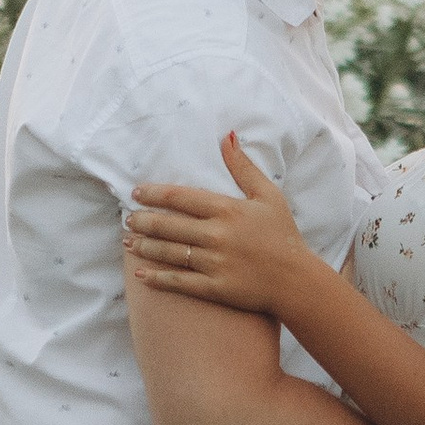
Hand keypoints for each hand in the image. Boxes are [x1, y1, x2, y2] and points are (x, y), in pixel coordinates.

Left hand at [125, 133, 316, 316]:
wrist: (296, 281)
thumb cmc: (282, 235)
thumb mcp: (268, 195)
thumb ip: (243, 167)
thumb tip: (227, 136)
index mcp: (228, 210)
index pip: (180, 198)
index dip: (154, 194)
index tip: (136, 193)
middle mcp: (217, 235)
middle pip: (168, 225)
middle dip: (143, 221)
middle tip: (128, 219)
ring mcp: (215, 263)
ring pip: (169, 252)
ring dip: (144, 247)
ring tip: (129, 242)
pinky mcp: (215, 289)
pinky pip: (179, 282)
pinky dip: (157, 278)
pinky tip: (141, 274)